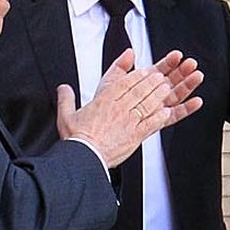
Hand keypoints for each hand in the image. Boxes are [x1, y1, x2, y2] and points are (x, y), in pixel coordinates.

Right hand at [59, 48, 202, 168]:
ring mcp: (128, 122)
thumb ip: (66, 99)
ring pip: (147, 104)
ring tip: (166, 89)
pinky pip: (150, 124)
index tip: (143, 71)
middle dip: (151, 82)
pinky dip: (159, 117)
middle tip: (160, 76)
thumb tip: (63, 88)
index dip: (136, 76)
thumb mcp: (66, 115)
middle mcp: (118, 109)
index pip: (124, 83)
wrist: (85, 158)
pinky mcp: (135, 136)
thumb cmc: (77, 139)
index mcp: (103, 102)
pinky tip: (166, 112)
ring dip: (158, 95)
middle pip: (138, 90)